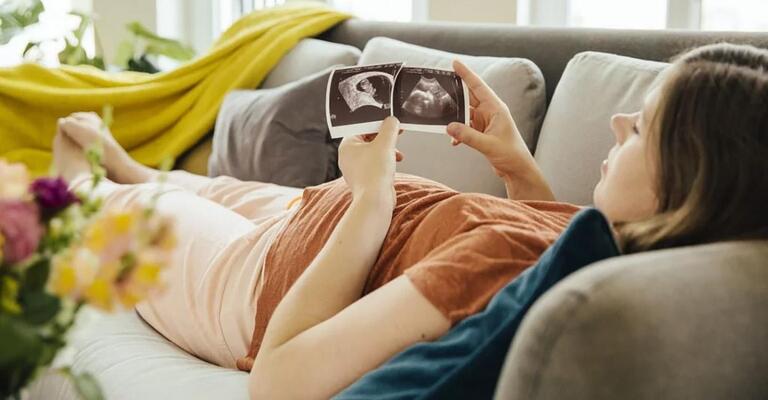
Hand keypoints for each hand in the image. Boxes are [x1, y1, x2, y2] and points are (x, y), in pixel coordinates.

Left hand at [339, 116, 401, 203]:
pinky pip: (376, 165)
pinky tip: (395, 164)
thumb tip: (392, 121)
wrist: (375, 200)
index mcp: (347, 145)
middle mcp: (348, 157)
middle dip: (385, 138)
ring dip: (388, 151)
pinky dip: (386, 162)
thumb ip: (390, 128)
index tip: (391, 122)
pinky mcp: (365, 179)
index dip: (379, 123)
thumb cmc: (374, 172)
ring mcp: (356, 169)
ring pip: (374, 153)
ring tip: (398, 154)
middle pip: (369, 139)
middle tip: (397, 135)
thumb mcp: (385, 143)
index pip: (363, 127)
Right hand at [447, 60, 537, 179]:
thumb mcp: (488, 145)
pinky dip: (458, 132)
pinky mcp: (482, 132)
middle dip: (455, 92)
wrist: (517, 170)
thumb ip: (467, 136)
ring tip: (442, 117)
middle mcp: (490, 112)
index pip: (478, 87)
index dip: (466, 74)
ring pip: (465, 113)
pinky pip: (465, 127)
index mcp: (496, 108)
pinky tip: (454, 141)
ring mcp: (485, 122)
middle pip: (469, 97)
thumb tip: (449, 126)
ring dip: (455, 116)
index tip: (455, 63)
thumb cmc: (511, 155)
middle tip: (440, 86)